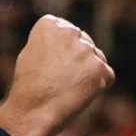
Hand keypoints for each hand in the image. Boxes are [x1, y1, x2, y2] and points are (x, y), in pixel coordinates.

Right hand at [0, 15, 114, 135]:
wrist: (33, 111)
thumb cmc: (28, 86)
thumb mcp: (32, 53)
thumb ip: (52, 42)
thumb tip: (69, 42)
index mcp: (50, 24)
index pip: (65, 30)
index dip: (59, 50)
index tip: (50, 64)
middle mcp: (70, 31)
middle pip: (83, 42)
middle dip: (76, 59)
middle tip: (60, 79)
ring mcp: (87, 50)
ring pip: (97, 58)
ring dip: (88, 72)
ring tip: (68, 88)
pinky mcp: (99, 68)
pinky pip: (107, 75)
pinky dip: (98, 86)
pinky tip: (80, 94)